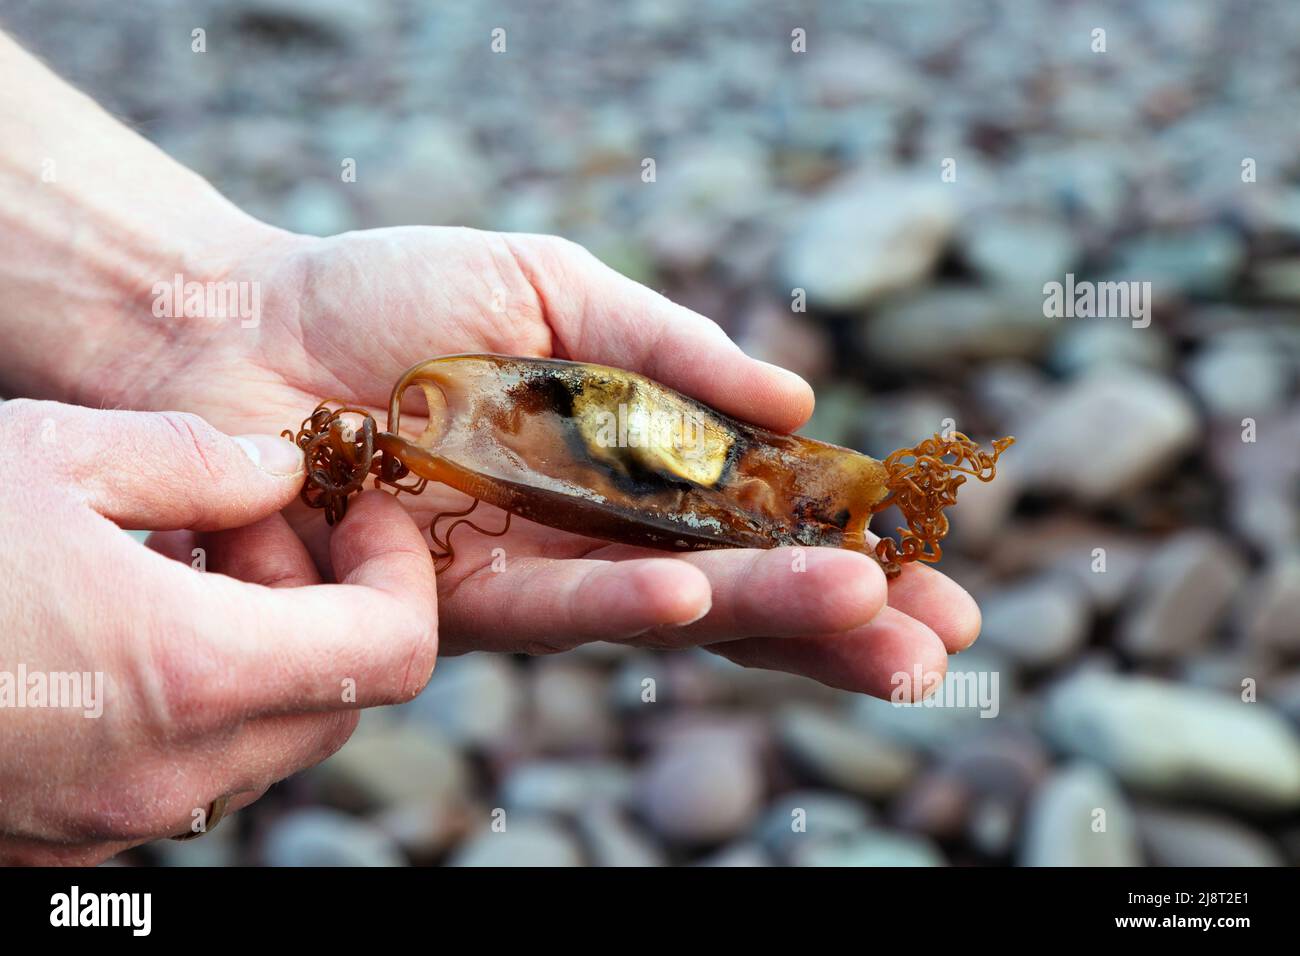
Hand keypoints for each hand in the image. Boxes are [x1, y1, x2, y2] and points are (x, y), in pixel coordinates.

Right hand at [0, 399, 436, 863]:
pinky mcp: (61, 842)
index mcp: (189, 674)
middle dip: (321, 601)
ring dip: (258, 649)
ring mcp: (111, 822)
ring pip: (265, 736)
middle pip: (337, 694)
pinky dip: (191, 698)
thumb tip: (285, 469)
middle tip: (239, 523)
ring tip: (165, 562)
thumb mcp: (53, 454)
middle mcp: (167, 771)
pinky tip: (115, 627)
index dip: (400, 572)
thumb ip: (201, 460)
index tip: (358, 513)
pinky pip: (181, 770)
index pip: (394, 650)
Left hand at [121, 225, 981, 698]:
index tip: (933, 578)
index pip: (756, 524)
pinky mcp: (444, 601)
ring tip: (876, 633)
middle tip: (941, 645)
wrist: (243, 327)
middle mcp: (587, 537)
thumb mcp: (558, 290)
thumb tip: (796, 396)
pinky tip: (704, 597)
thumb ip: (669, 351)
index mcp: (625, 469)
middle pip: (732, 590)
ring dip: (767, 622)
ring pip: (664, 613)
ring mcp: (523, 575)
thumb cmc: (395, 296)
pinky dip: (627, 601)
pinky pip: (548, 606)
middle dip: (835, 619)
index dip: (840, 552)